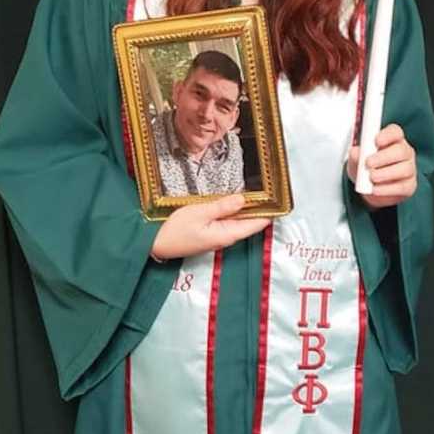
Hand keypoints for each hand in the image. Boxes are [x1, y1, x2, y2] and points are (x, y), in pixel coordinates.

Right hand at [151, 194, 270, 259]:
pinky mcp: (210, 234)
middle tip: (269, 189)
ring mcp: (217, 236)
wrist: (155, 244)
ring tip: (255, 191)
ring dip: (245, 208)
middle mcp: (225, 238)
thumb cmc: (174, 230)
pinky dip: (232, 211)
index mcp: (227, 234)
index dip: (268, 211)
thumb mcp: (199, 212)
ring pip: (238, 221)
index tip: (279, 199)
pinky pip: (227, 222)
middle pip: (249, 222)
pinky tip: (232, 201)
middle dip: (258, 207)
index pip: (256, 224)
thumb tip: (242, 199)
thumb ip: (222, 206)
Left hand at [347, 123, 416, 208]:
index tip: (376, 141)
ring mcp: (409, 169)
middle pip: (401, 150)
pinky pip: (402, 186)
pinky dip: (387, 189)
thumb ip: (355, 155)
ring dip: (385, 174)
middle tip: (368, 163)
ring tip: (371, 177)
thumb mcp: (356, 160)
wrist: (368, 188)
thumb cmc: (366, 168)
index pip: (395, 132)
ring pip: (405, 169)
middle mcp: (404, 152)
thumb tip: (355, 152)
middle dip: (383, 157)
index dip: (387, 135)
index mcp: (392, 140)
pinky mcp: (409, 185)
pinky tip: (375, 189)